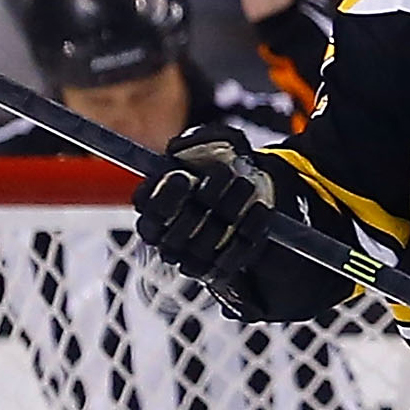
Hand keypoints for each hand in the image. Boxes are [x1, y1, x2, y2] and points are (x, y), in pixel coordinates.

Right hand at [133, 124, 278, 284]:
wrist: (264, 190)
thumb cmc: (231, 163)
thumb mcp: (221, 141)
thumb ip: (200, 137)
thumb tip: (176, 148)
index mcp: (154, 207)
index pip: (146, 208)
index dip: (162, 196)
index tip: (183, 177)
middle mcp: (167, 237)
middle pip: (171, 235)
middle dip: (198, 204)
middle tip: (224, 173)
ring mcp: (191, 259)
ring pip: (198, 250)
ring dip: (225, 214)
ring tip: (247, 184)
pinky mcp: (217, 272)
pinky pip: (227, 263)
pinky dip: (246, 236)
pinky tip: (261, 209)